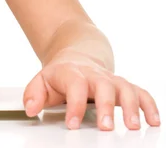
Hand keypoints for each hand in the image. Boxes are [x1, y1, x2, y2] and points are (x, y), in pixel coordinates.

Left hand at [23, 49, 160, 130]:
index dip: (74, 104)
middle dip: (106, 106)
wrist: (76, 56)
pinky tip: (153, 120)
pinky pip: (140, 92)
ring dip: (131, 107)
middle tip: (106, 126)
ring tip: (132, 126)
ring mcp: (110, 79)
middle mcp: (94, 75)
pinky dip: (149, 105)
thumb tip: (30, 108)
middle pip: (103, 85)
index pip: (74, 85)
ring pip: (125, 87)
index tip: (72, 124)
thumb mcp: (42, 81)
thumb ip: (34, 95)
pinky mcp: (124, 86)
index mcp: (72, 72)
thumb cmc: (61, 75)